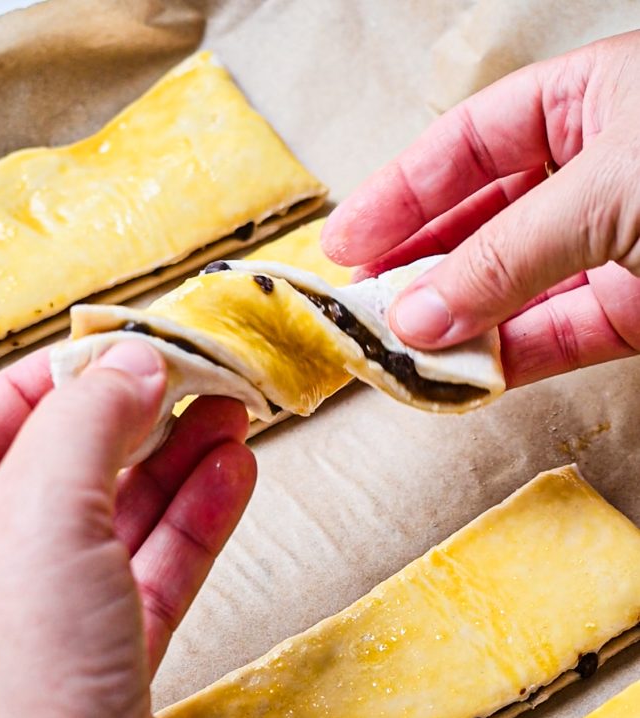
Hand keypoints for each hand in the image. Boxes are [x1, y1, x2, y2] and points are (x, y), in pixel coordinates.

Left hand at [0, 340, 254, 717]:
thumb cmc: (9, 682)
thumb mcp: (40, 510)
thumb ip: (87, 419)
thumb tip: (132, 362)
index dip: (66, 375)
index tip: (135, 348)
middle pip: (59, 467)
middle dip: (135, 417)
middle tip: (199, 376)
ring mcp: (37, 622)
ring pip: (114, 518)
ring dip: (177, 462)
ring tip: (231, 415)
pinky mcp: (101, 661)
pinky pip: (149, 572)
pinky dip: (193, 521)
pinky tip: (229, 475)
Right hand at [323, 30, 639, 387]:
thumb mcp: (605, 187)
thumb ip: (506, 254)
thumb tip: (416, 316)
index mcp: (590, 101)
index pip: (469, 141)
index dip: (400, 191)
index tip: (345, 241)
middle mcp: (594, 175)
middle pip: (481, 222)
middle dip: (419, 267)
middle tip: (362, 307)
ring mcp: (614, 247)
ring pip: (515, 290)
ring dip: (455, 326)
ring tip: (397, 351)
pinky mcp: (635, 315)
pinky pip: (556, 338)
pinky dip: (506, 363)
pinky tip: (457, 377)